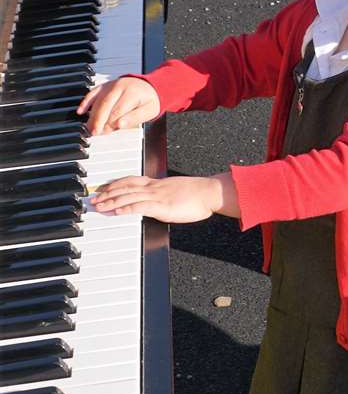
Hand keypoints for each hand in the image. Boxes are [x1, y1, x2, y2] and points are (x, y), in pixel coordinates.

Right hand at [78, 76, 160, 134]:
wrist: (149, 86)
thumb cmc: (148, 101)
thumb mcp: (149, 111)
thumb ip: (135, 118)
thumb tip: (119, 124)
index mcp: (132, 93)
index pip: (118, 110)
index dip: (110, 122)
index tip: (105, 132)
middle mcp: (120, 87)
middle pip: (105, 103)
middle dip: (98, 119)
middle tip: (93, 132)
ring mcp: (111, 85)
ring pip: (98, 99)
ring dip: (92, 114)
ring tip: (89, 127)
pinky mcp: (105, 86)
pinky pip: (93, 92)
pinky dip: (86, 101)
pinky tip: (80, 111)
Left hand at [89, 172, 237, 222]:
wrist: (209, 192)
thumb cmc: (198, 193)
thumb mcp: (177, 191)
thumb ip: (165, 195)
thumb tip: (158, 202)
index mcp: (157, 183)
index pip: (130, 180)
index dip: (114, 184)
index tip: (102, 188)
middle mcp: (153, 187)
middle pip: (124, 188)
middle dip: (106, 193)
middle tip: (93, 198)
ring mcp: (157, 196)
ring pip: (128, 196)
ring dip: (110, 201)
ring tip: (98, 206)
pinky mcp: (161, 206)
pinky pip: (139, 206)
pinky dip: (125, 209)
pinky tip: (116, 212)